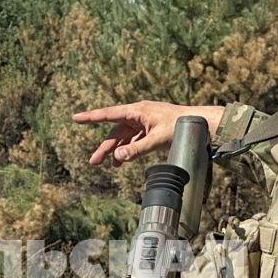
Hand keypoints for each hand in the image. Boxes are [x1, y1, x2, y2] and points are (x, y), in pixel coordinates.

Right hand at [74, 101, 225, 165]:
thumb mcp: (157, 140)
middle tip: (93, 162)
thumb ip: (136, 150)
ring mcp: (145, 123)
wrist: (202, 124)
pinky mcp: (151, 130)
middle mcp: (139, 115)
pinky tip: (123, 161)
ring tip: (109, 166)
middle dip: (104, 148)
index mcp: (137, 111)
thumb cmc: (181, 127)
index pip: (109, 115)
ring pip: (125, 138)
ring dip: (117, 151)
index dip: (91, 117)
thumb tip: (117, 158)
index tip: (75, 118)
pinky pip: (135, 141)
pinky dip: (129, 151)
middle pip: (116, 132)